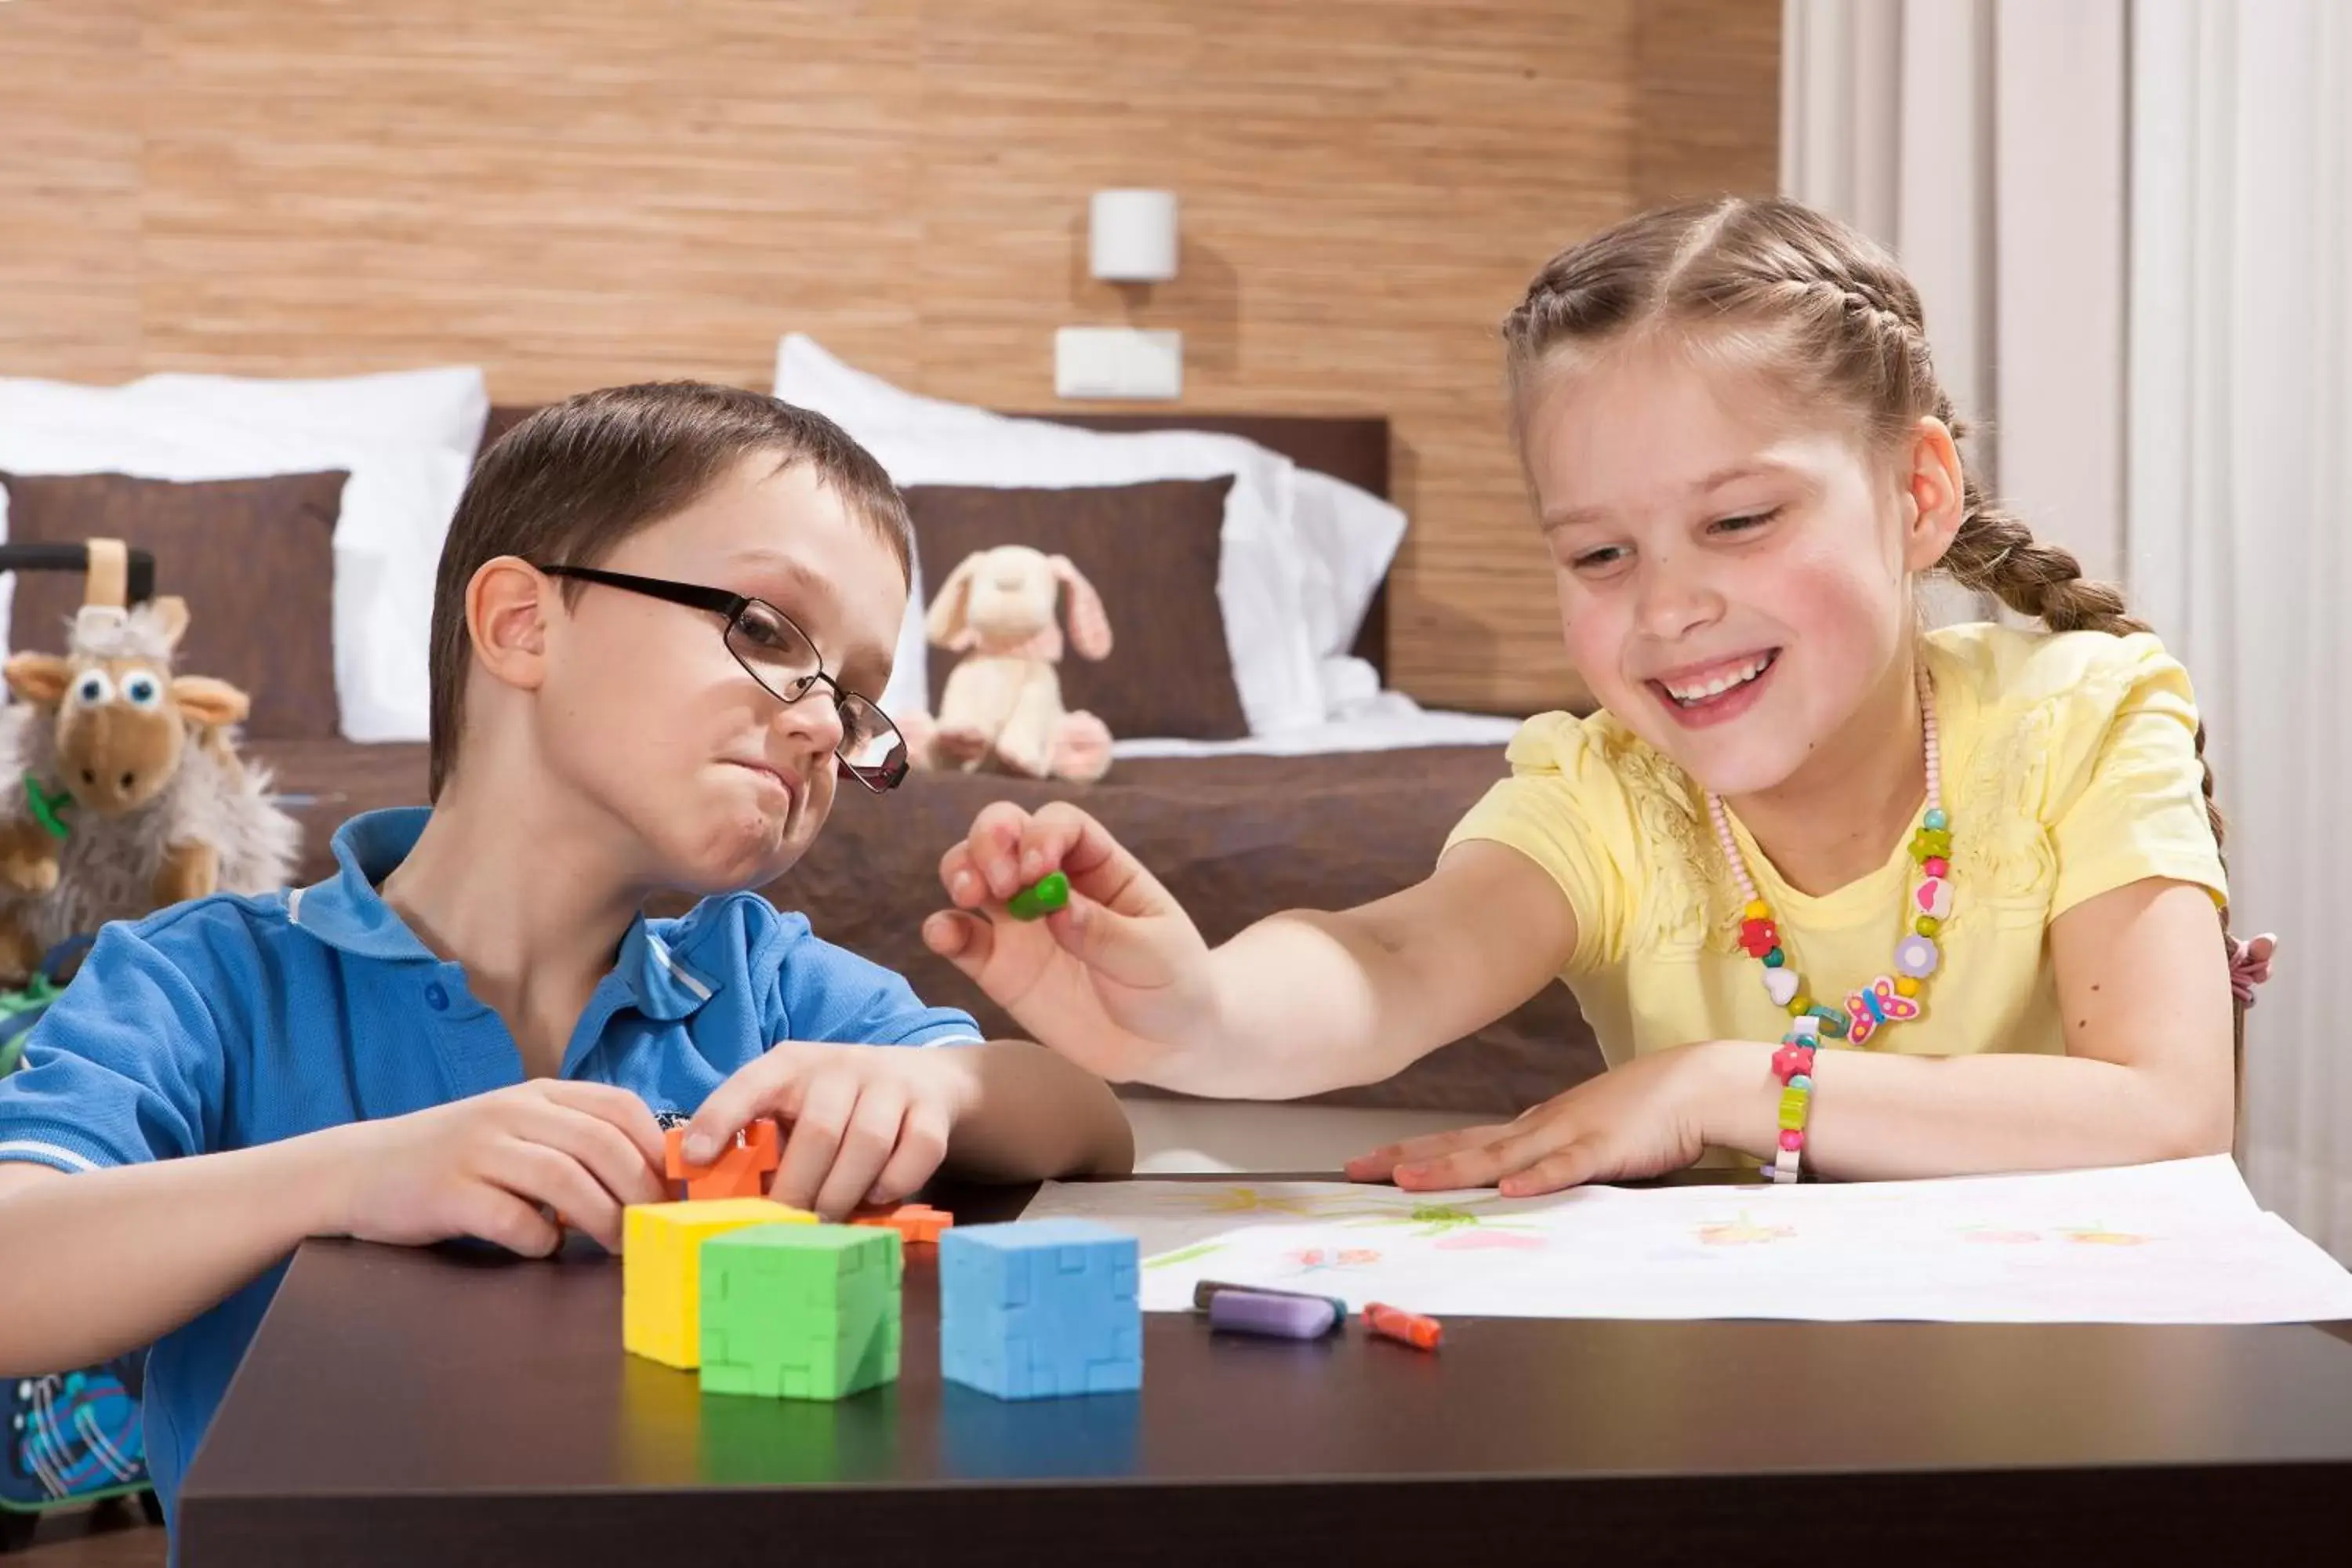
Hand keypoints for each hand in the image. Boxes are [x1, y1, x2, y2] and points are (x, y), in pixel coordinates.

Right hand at [323, 1081, 668, 1256]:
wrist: (358, 1169)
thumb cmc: (453, 1157)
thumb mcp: (515, 1130)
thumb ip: (570, 1141)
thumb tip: (645, 1178)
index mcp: (538, 1094)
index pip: (620, 1107)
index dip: (657, 1148)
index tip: (674, 1189)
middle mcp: (512, 1112)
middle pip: (602, 1145)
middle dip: (639, 1191)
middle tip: (653, 1228)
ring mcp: (479, 1149)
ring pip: (565, 1180)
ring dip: (601, 1219)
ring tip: (615, 1246)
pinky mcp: (449, 1191)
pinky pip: (513, 1219)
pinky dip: (539, 1239)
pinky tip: (540, 1246)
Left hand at [682, 1041, 977, 1219]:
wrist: (922, 1077)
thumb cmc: (837, 1103)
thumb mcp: (792, 1103)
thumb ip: (756, 1135)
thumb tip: (707, 1184)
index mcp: (792, 1064)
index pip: (751, 1083)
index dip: (720, 1118)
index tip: (696, 1160)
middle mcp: (841, 1066)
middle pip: (817, 1131)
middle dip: (796, 1189)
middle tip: (783, 1227)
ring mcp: (890, 1083)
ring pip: (867, 1142)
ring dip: (843, 1193)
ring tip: (826, 1222)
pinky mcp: (931, 1107)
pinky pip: (919, 1150)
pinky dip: (896, 1181)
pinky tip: (877, 1196)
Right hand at [922, 801, 1215, 1081]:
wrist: (1163, 1046)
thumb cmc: (1173, 986)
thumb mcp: (1155, 957)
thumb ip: (1106, 933)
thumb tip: (1057, 908)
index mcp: (1100, 866)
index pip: (1061, 824)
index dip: (1041, 835)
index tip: (1037, 870)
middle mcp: (1053, 882)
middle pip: (1006, 832)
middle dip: (991, 842)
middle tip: (999, 883)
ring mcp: (1021, 922)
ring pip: (973, 872)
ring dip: (962, 872)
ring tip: (971, 898)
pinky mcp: (999, 966)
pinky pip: (961, 938)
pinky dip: (943, 929)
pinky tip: (945, 935)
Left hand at [1343, 1043, 1730, 1195]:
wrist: (1694, 1083)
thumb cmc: (1642, 1113)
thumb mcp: (1584, 1137)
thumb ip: (1549, 1157)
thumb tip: (1513, 1181)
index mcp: (1531, 1127)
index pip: (1459, 1141)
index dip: (1412, 1152)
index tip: (1369, 1161)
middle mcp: (1537, 1127)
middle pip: (1462, 1147)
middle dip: (1407, 1159)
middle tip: (1357, 1170)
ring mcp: (1569, 1135)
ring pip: (1500, 1157)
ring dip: (1453, 1170)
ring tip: (1408, 1181)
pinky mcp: (1606, 1148)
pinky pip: (1567, 1168)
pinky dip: (1537, 1179)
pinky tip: (1510, 1190)